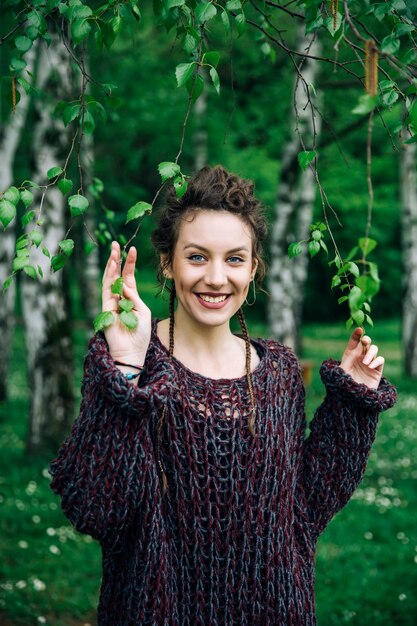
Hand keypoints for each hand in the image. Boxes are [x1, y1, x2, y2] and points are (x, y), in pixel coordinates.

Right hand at [102, 241, 151, 362]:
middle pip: (116, 275)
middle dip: (116, 259)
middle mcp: (119, 298)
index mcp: (130, 298)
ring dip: (111, 264)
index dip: (129, 264)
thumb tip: (125, 285)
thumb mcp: (142, 312)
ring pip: (109, 279)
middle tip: (116, 244)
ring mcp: (111, 302)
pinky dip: (109, 278)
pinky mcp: (105, 308)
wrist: (130, 351)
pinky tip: (113, 267)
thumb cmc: (139, 334)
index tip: (133, 250)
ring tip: (113, 250)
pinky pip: (106, 290)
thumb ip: (134, 297)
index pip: (128, 277)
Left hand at [340, 327, 384, 389]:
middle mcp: (360, 357)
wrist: (352, 399)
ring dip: (370, 353)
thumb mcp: (342, 370)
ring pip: (374, 349)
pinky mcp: (377, 370)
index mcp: (350, 355)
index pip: (354, 342)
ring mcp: (369, 363)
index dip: (356, 334)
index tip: (359, 329)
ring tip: (364, 362)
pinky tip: (369, 366)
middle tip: (364, 341)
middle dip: (366, 340)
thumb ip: (348, 358)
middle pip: (366, 343)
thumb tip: (355, 345)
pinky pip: (380, 360)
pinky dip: (376, 361)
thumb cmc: (343, 384)